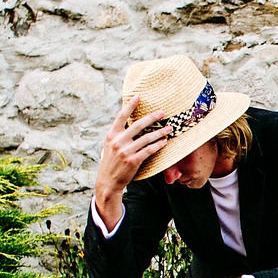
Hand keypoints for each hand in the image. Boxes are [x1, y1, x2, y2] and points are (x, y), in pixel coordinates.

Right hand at [94, 96, 169, 227]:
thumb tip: (128, 124)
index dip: (130, 106)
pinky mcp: (133, 160)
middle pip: (138, 125)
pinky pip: (148, 150)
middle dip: (152, 117)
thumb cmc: (111, 162)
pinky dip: (158, 145)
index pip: (121, 116)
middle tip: (162, 112)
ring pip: (146, 138)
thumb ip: (118, 135)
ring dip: (160, 132)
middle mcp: (118, 141)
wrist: (108, 181)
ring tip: (169, 128)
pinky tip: (164, 142)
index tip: (138, 96)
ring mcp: (125, 151)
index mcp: (111, 135)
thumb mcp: (110, 146)